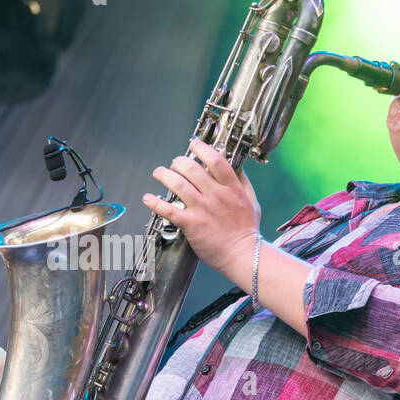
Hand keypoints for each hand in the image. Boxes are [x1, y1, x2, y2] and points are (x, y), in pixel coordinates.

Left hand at [144, 138, 260, 279]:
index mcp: (232, 188)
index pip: (215, 160)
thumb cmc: (247, 232)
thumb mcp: (252, 202)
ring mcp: (203, 209)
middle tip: (174, 163)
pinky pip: (169, 210)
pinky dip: (156, 203)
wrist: (243, 255)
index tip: (194, 144)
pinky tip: (148, 198)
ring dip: (164, 175)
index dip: (202, 148)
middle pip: (192, 169)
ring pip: (178, 185)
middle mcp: (216, 196)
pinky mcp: (192, 224)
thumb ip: (243, 183)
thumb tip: (237, 167)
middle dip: (178, 161)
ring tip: (159, 172)